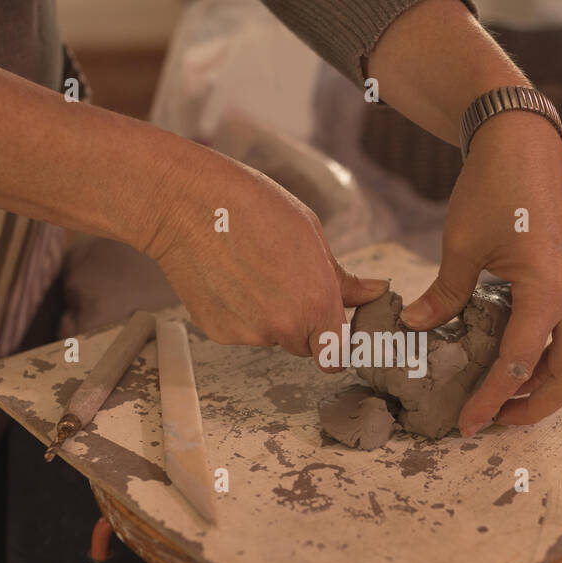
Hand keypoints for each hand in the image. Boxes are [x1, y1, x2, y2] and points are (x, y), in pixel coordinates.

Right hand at [141, 142, 386, 363]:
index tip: (330, 329)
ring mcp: (246, 333)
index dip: (334, 345)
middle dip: (301, 323)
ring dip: (268, 315)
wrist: (187, 204)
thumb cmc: (252, 208)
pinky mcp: (217, 331)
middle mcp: (282, 327)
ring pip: (269, 335)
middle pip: (302, 345)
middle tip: (284, 280)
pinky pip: (239, 330)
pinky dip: (238, 312)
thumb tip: (374, 293)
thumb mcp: (312, 235)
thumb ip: (344, 279)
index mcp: (316, 305)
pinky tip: (229, 276)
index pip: (335, 357)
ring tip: (251, 269)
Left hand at [401, 112, 561, 435]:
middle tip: (495, 422)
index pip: (518, 364)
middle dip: (535, 407)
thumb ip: (444, 295)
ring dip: (538, 381)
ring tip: (497, 396)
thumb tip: (415, 329)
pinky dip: (539, 352)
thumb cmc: (493, 185)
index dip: (490, 400)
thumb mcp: (461, 245)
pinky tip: (504, 355)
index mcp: (546, 290)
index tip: (466, 424)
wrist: (523, 140)